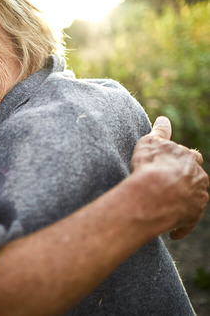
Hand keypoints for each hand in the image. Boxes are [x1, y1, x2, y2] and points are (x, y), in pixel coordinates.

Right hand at [131, 116, 208, 239]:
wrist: (154, 192)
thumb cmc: (151, 165)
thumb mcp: (151, 142)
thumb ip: (159, 132)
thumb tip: (163, 118)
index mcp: (190, 159)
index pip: (191, 157)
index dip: (181, 161)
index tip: (172, 165)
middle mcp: (198, 178)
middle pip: (196, 179)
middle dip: (185, 182)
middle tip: (169, 186)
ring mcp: (197, 199)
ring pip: (194, 201)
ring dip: (183, 203)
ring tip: (167, 208)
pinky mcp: (191, 217)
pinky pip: (187, 224)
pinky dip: (180, 227)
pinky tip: (172, 232)